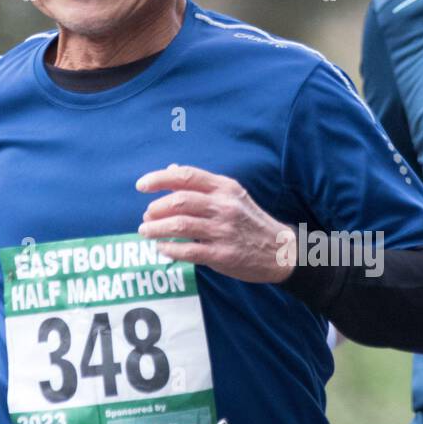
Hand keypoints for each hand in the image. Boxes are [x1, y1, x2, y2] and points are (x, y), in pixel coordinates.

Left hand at [136, 164, 297, 282]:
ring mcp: (224, 231)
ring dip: (156, 229)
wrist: (281, 251)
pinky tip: (162, 248)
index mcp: (225, 188)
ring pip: (179, 225)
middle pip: (179, 201)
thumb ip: (202, 184)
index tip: (141, 185)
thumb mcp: (233, 195)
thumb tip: (172, 168)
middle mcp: (224, 206)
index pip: (186, 176)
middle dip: (156, 208)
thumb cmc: (251, 222)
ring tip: (145, 231)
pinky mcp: (223, 254)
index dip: (159, 179)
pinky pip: (188, 251)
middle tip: (146, 216)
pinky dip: (169, 249)